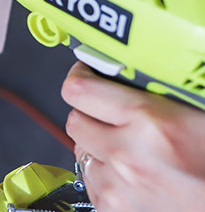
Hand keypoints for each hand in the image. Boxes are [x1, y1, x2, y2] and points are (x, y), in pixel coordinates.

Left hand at [62, 62, 204, 210]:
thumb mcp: (195, 113)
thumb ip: (158, 93)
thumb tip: (127, 71)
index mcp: (150, 121)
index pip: (80, 90)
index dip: (81, 77)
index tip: (87, 74)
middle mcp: (127, 155)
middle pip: (75, 121)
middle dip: (89, 112)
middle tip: (110, 112)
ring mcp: (118, 187)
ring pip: (81, 152)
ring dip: (97, 146)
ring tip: (128, 146)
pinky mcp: (115, 210)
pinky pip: (91, 181)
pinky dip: (105, 174)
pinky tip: (131, 172)